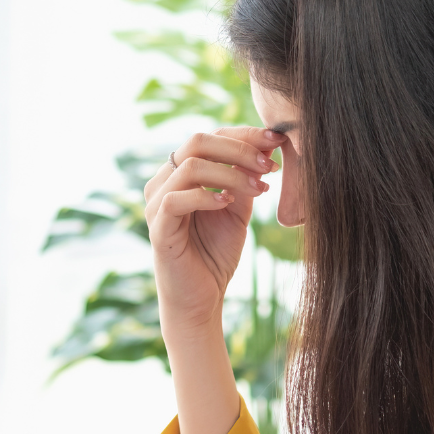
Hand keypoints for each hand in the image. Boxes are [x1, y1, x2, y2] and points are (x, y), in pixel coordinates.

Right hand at [143, 127, 282, 337]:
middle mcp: (163, 183)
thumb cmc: (215, 255)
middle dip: (240, 149)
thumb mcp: (237, 209)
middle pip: (197, 142)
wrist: (201, 299)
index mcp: (179, 174)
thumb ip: (245, 178)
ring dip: (231, 172)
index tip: (277, 141)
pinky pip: (177, 199)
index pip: (209, 138)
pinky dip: (207, 196)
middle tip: (270, 165)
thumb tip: (268, 145)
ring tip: (259, 188)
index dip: (244, 135)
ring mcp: (156, 205)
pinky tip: (228, 204)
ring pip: (190, 166)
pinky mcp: (157, 228)